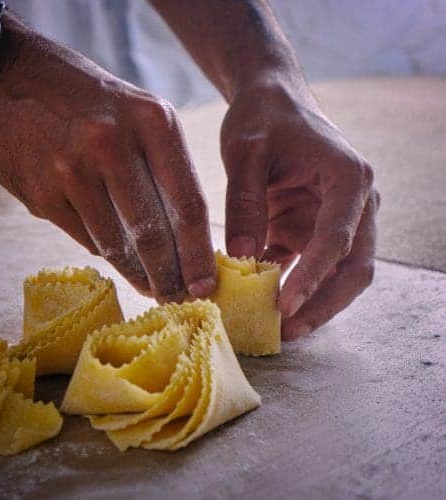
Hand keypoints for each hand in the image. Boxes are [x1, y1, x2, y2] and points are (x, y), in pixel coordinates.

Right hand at [0, 14, 214, 302]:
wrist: (10, 77)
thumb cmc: (90, 102)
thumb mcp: (140, 115)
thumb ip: (166, 169)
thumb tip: (186, 238)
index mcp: (152, 122)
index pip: (187, 203)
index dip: (198, 253)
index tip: (206, 285)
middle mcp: (111, 144)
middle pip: (153, 233)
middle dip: (169, 276)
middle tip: (179, 298)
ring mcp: (71, 169)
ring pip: (116, 243)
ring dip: (137, 273)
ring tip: (151, 287)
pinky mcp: (42, 194)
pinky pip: (85, 238)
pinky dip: (105, 251)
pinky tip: (116, 256)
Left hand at [221, 71, 378, 339]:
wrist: (270, 100)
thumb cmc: (263, 117)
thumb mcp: (246, 152)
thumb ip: (244, 202)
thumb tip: (239, 258)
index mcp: (348, 178)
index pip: (338, 238)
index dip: (314, 277)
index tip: (286, 306)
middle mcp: (354, 203)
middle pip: (353, 268)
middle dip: (324, 303)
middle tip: (288, 331)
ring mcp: (336, 219)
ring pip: (336, 274)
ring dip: (311, 303)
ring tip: (278, 330)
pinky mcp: (311, 228)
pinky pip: (306, 266)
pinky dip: (288, 285)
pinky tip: (262, 302)